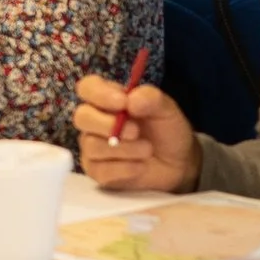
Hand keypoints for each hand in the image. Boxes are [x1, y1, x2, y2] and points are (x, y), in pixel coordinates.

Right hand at [72, 73, 198, 193]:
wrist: (177, 164)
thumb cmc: (167, 131)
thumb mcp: (167, 110)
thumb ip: (151, 98)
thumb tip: (130, 100)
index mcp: (108, 99)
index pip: (87, 88)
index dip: (99, 94)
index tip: (122, 102)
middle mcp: (95, 121)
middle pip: (81, 117)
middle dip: (108, 125)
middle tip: (135, 131)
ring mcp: (92, 147)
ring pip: (92, 146)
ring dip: (125, 149)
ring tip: (147, 149)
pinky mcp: (97, 171)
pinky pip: (101, 170)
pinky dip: (125, 168)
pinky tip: (141, 166)